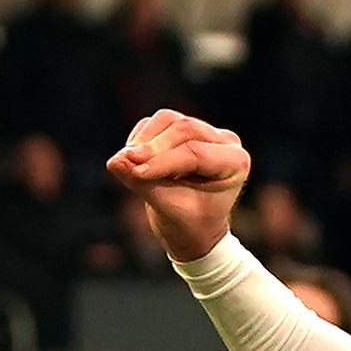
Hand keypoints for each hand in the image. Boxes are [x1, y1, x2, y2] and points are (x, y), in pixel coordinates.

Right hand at [107, 112, 249, 263]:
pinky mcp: (184, 129)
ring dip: (143, 141)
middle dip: (151, 148)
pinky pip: (158, 123)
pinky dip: (141, 138)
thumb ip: (143, 184)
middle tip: (122, 163)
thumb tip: (114, 161)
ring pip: (169, 120)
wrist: (194, 230)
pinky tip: (134, 160)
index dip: (161, 161)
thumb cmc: (189, 225)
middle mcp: (225, 141)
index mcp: (235, 162)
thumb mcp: (168, 210)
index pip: (195, 153)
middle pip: (183, 129)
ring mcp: (205, 131)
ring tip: (127, 164)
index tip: (134, 173)